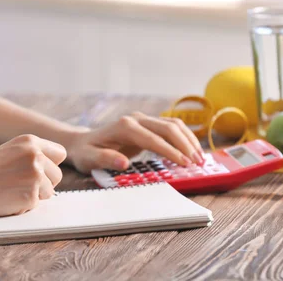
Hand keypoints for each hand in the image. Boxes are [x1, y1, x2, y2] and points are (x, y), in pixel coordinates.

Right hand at [0, 134, 66, 217]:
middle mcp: (36, 156)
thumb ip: (29, 157)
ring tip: (11, 191)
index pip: (60, 153)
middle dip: (44, 183)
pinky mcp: (31, 196)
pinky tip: (6, 199)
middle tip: (22, 185)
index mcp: (30, 141)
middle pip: (57, 175)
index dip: (51, 164)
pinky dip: (24, 206)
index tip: (43, 171)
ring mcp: (35, 176)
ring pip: (50, 192)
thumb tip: (50, 171)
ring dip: (34, 196)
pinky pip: (36, 205)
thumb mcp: (8, 152)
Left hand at [64, 112, 203, 173]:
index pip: (153, 138)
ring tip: (199, 159)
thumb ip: (105, 159)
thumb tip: (123, 162)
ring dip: (189, 141)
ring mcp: (144, 120)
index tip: (184, 163)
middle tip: (198, 163)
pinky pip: (172, 128)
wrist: (83, 143)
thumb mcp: (89, 159)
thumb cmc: (86, 153)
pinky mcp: (149, 125)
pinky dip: (185, 138)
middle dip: (185, 145)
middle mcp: (137, 119)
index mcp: (125, 126)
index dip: (170, 151)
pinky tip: (192, 151)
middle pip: (168, 128)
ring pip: (174, 125)